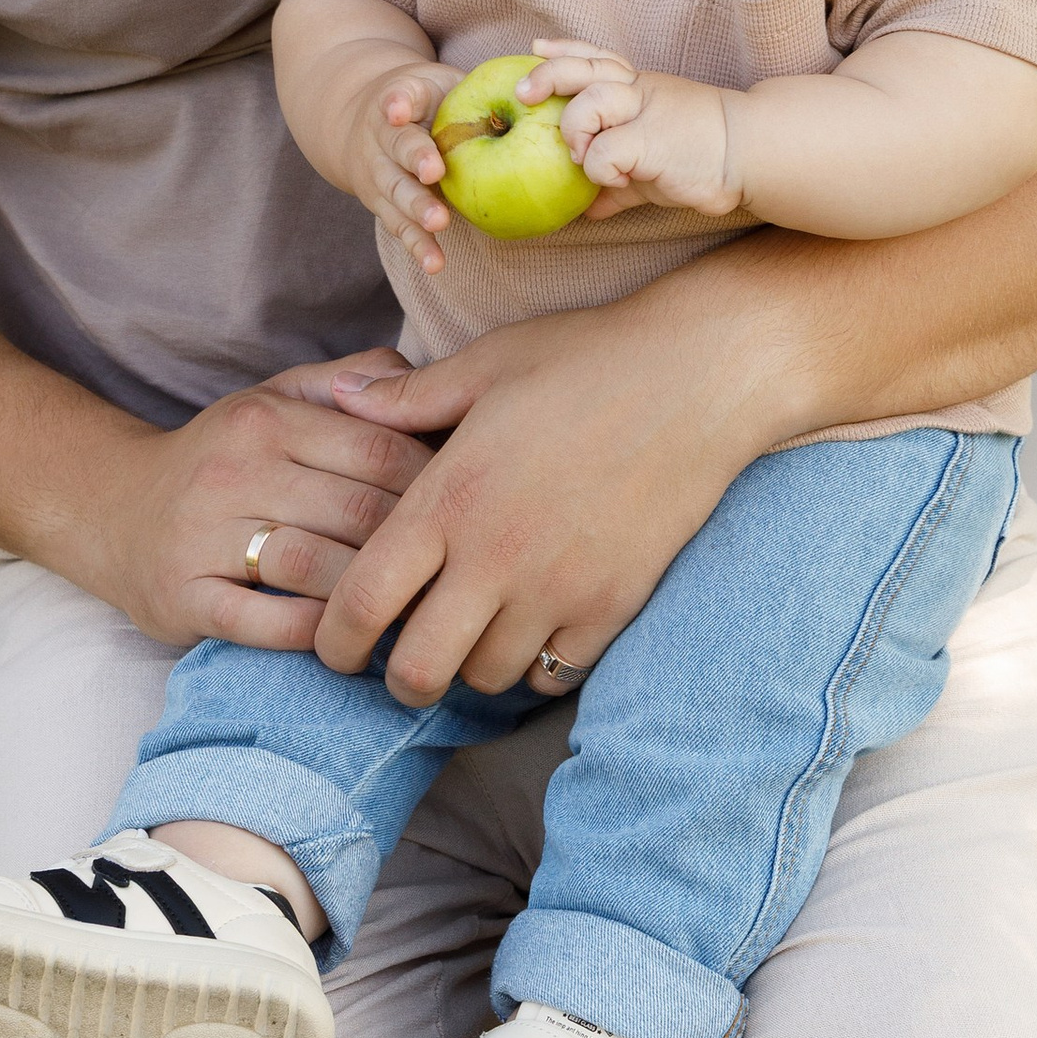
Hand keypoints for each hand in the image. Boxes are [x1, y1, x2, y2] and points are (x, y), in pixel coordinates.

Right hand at [87, 350, 435, 651]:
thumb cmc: (221, 456)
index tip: (468, 513)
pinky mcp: (184, 598)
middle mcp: (235, 472)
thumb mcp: (275, 398)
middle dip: (416, 545)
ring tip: (414, 611)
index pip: (380, 451)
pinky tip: (345, 635)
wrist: (112, 508)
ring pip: (316, 567)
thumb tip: (426, 380)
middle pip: (358, 512)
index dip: (436, 486)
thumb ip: (351, 380)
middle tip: (458, 572)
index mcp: (267, 419)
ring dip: (372, 593)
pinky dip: (315, 632)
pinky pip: (265, 623)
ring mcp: (204, 538)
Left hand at [314, 285, 784, 703]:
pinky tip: (535, 625)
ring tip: (473, 631)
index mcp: (449, 497)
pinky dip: (535, 664)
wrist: (702, 376)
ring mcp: (559, 589)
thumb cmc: (588, 357)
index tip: (336, 643)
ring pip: (486, 680)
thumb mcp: (486, 364)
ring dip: (469, 666)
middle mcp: (496, 556)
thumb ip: (406, 397)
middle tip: (401, 657)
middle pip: (417, 671)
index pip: (361, 603)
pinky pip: (554, 674)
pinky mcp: (613, 606)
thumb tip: (339, 398)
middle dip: (396, 678)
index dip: (334, 640)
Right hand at [352, 68, 454, 275]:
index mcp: (396, 99)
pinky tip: (435, 263)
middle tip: (434, 174)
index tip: (398, 111)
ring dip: (414, 208)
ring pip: (394, 191)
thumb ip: (467, 87)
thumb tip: (529, 90)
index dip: (398, 104)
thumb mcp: (437, 83)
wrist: (357, 124)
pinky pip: (400, 225)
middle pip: (396, 148)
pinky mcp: (383, 204)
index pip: (398, 97)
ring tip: (436, 223)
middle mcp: (380, 137)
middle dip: (414, 161)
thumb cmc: (421, 101)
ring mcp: (378, 172)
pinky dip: (417, 245)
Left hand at [522, 40, 739, 216]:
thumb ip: (620, 181)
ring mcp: (645, 112)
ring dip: (574, 130)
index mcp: (640, 86)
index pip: (596, 56)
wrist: (751, 152)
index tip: (536, 46)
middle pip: (584, 69)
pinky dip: (599, 171)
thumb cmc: (702, 156)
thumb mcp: (653, 163)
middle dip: (547, 75)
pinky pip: (604, 153)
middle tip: (524, 95)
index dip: (564, 50)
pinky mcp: (651, 141)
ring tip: (582, 155)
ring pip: (588, 103)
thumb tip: (590, 210)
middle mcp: (639, 90)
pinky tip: (615, 181)